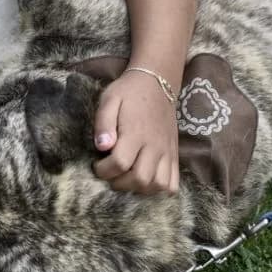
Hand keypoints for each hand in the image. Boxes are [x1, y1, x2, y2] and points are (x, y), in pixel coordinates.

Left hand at [91, 70, 179, 193]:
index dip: (104, 170)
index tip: (97, 164)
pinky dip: (160, 188)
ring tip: (127, 177)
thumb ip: (103, 122)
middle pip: (140, 179)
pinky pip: (173, 182)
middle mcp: (153, 145)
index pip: (120, 163)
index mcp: (135, 132)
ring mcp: (166, 151)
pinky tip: (146, 179)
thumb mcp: (110, 99)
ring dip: (139, 188)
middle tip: (110, 173)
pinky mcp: (174, 154)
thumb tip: (102, 147)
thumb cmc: (129, 92)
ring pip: (158, 185)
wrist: (157, 82)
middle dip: (119, 183)